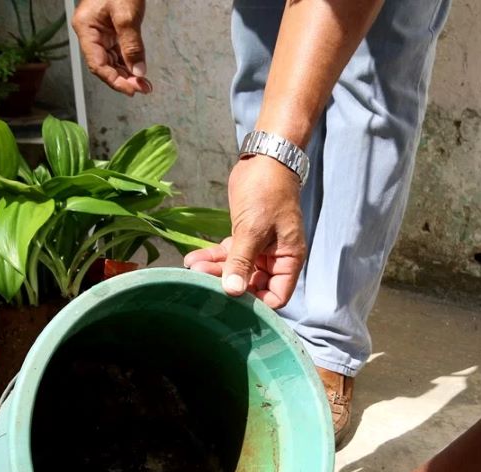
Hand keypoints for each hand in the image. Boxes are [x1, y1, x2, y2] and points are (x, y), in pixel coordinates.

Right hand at [72, 0, 151, 95]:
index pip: (97, 64)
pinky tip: (139, 72)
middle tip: (143, 89)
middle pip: (104, 65)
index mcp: (86, 28)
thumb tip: (138, 72)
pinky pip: (117, 52)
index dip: (114, 81)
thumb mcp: (127, 15)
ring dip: (127, 74)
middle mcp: (90, 32)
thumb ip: (132, 45)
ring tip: (144, 84)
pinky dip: (128, 63)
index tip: (132, 91)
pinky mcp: (111, 30)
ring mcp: (100, 32)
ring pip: (111, 61)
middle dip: (123, 80)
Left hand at [184, 156, 305, 308]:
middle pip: (253, 286)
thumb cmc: (268, 192)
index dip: (256, 303)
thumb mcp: (253, 230)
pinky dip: (212, 257)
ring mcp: (259, 250)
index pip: (276, 296)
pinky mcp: (244, 238)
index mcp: (288, 260)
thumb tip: (232, 292)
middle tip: (201, 280)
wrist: (265, 159)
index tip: (232, 299)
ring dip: (215, 270)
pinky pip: (228, 255)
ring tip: (192, 267)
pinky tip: (192, 258)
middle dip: (228, 284)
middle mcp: (275, 260)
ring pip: (236, 270)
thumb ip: (242, 262)